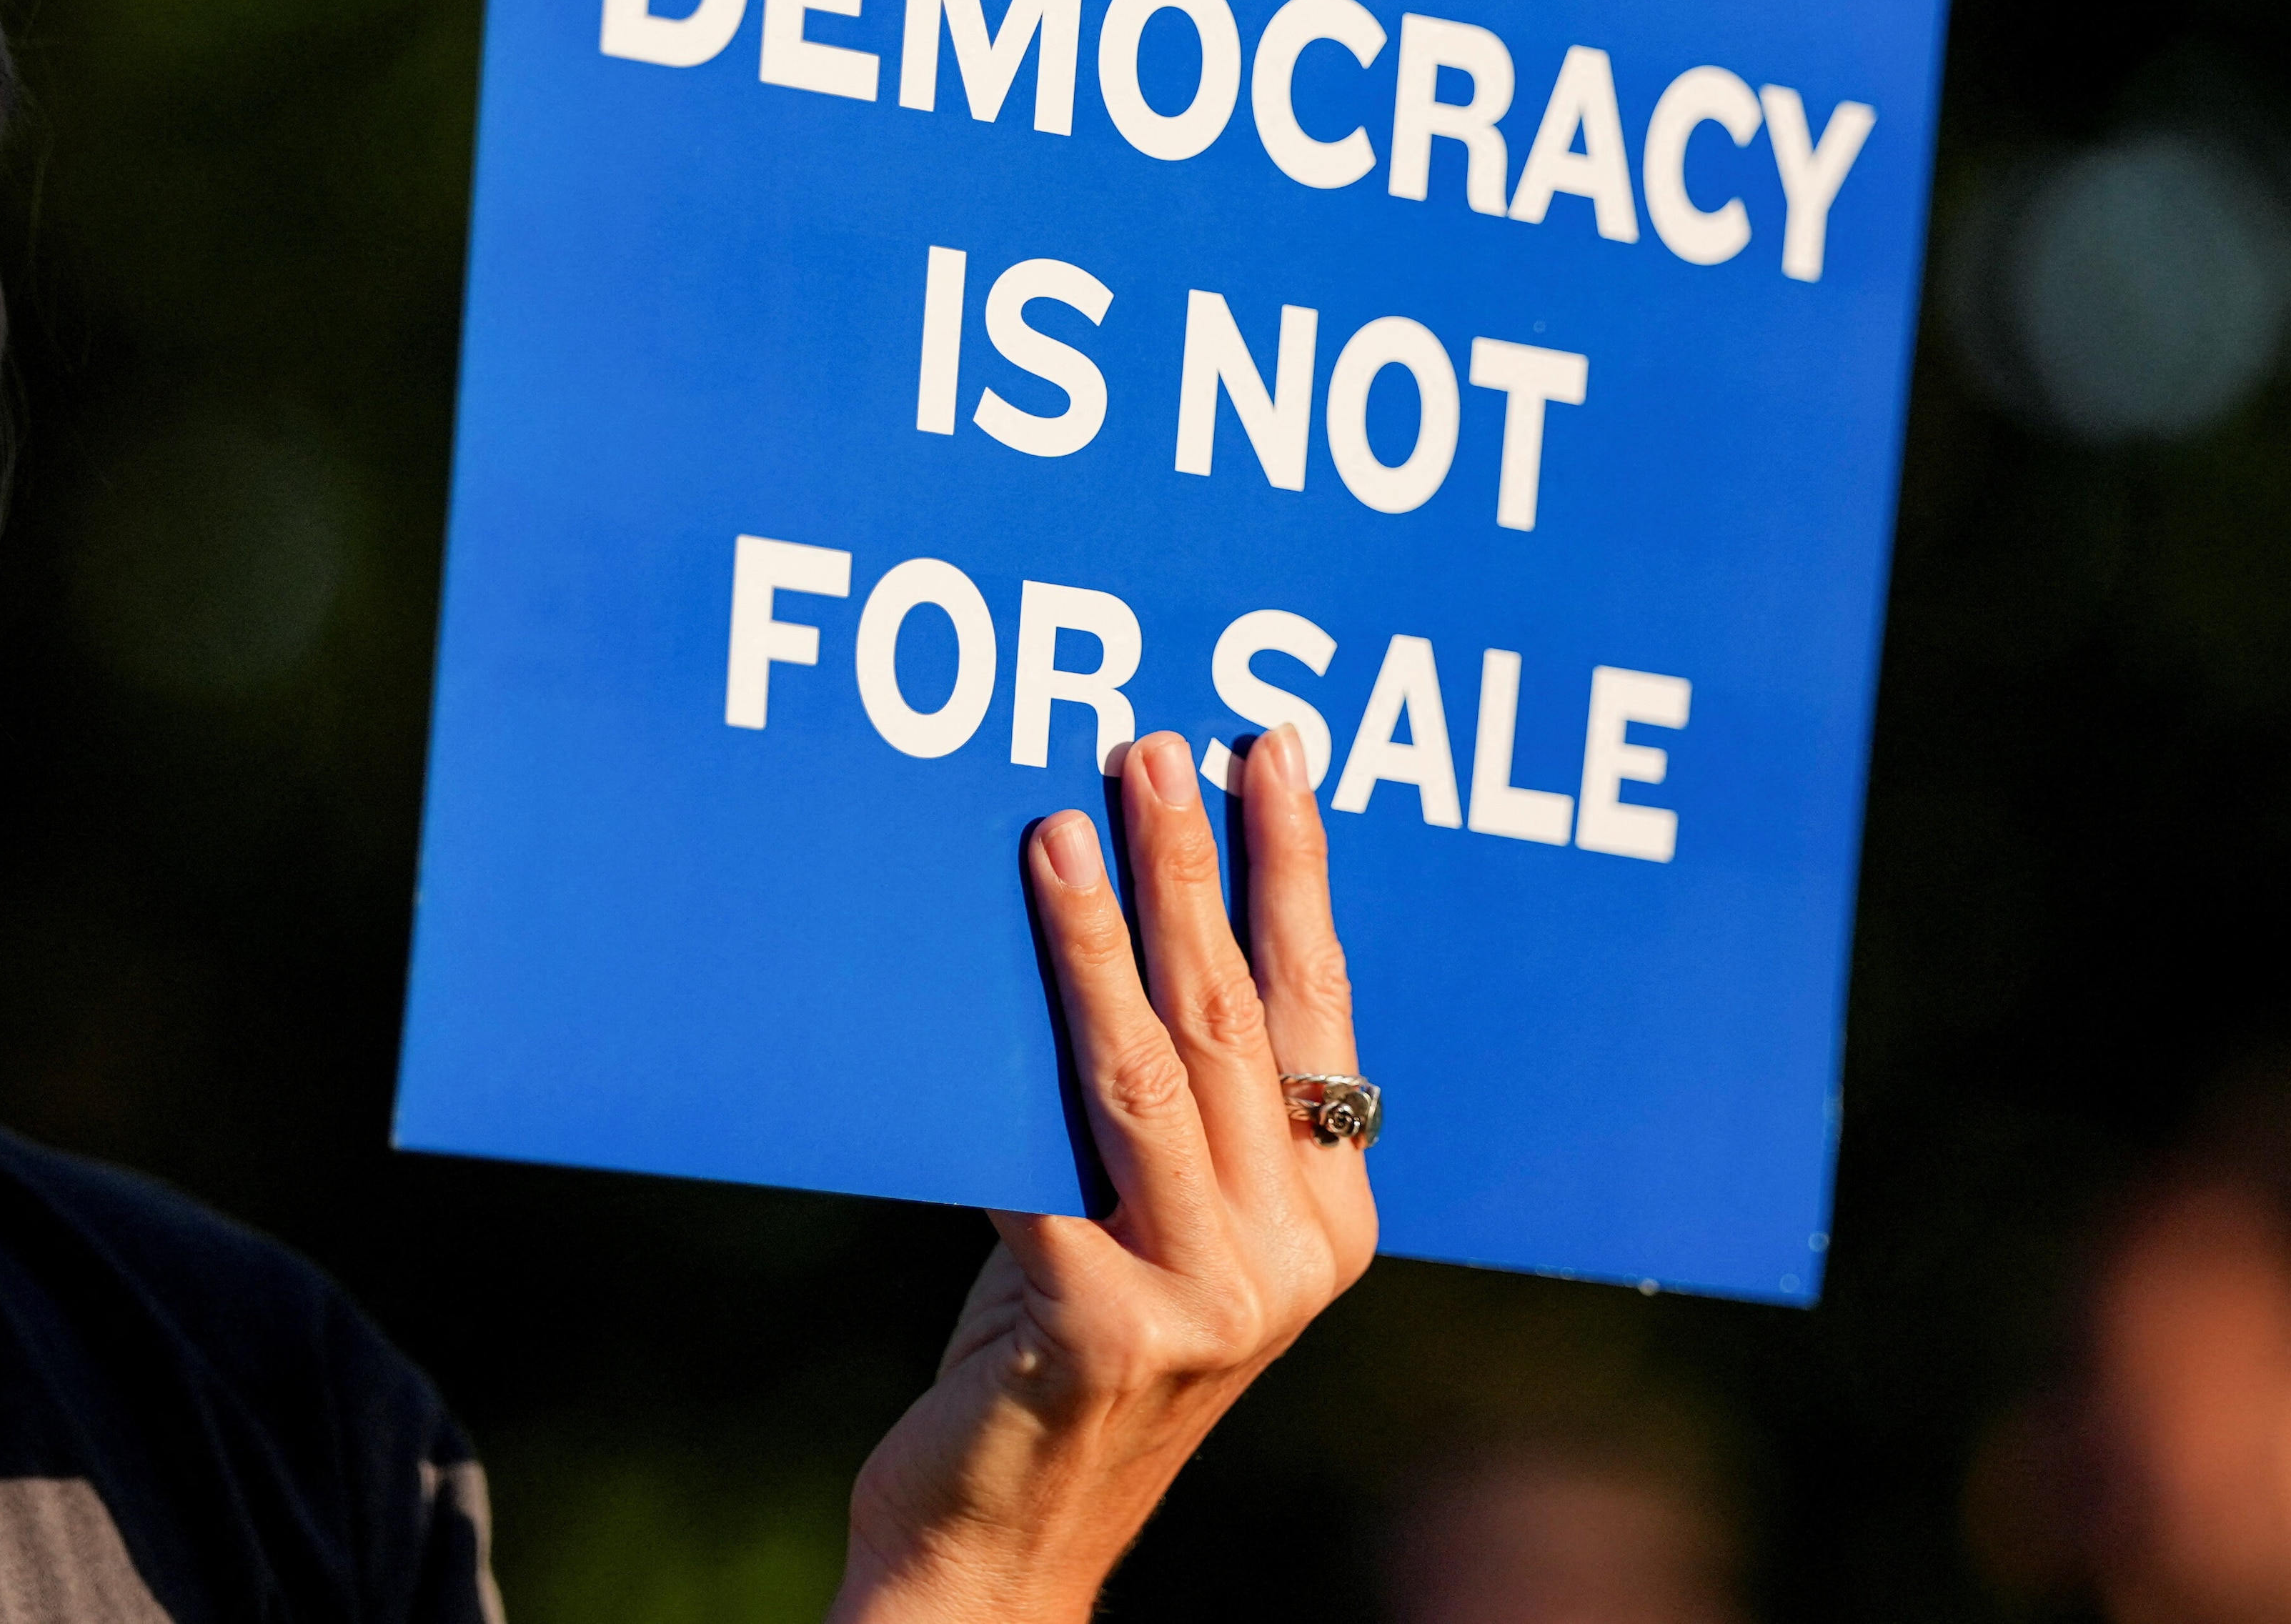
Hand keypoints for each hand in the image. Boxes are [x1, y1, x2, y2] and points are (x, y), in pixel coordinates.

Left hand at [829, 724, 1376, 1623]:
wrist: (1000, 1548)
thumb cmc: (1059, 1352)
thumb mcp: (1144, 1219)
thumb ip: (1163, 1104)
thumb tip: (1118, 909)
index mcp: (1330, 1217)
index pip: (1320, 1008)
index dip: (1293, 871)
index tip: (1269, 752)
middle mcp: (1290, 1254)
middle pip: (1238, 1017)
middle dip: (1194, 866)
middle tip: (1154, 747)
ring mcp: (1208, 1296)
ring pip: (1151, 1070)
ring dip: (1101, 935)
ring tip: (1056, 826)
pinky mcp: (1106, 1325)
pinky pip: (1039, 1156)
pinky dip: (996, 1059)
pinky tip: (960, 976)